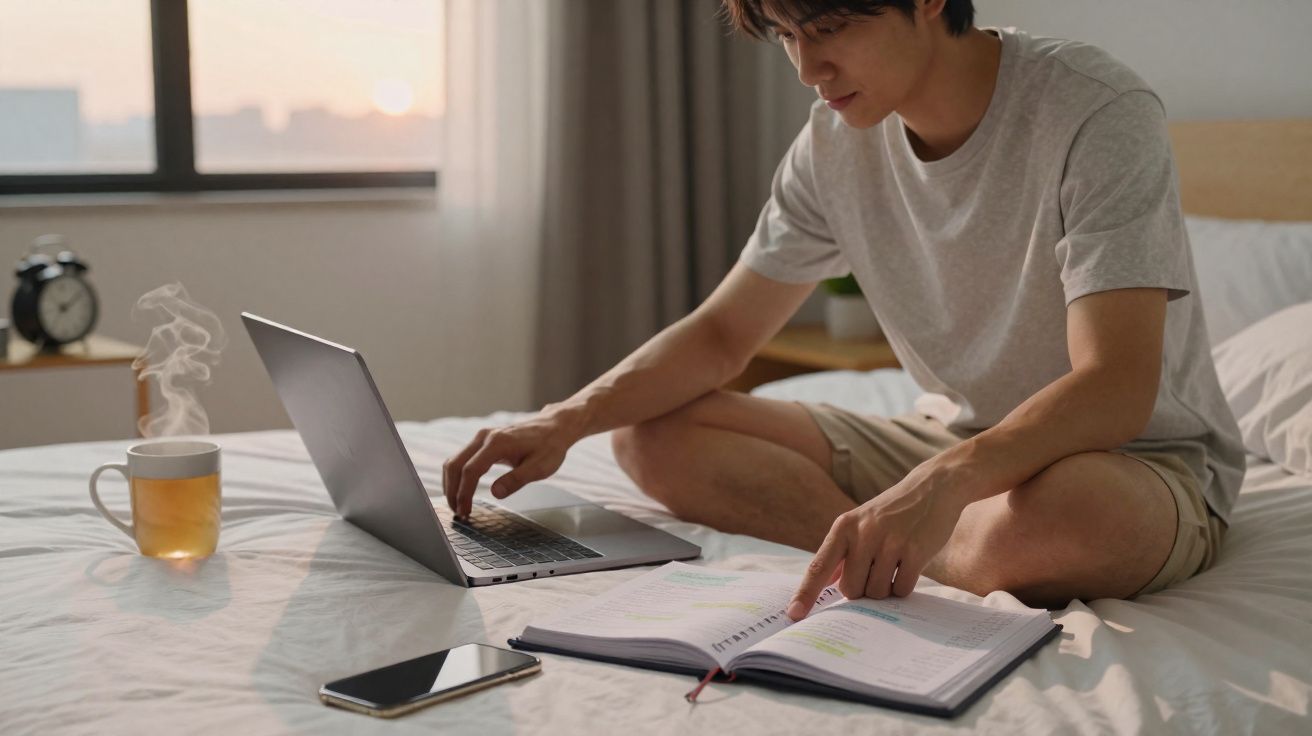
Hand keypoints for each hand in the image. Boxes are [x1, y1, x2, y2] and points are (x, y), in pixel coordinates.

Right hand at [442, 411, 582, 517]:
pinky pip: (461, 458)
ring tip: (457, 505)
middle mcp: (484, 437)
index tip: (465, 511)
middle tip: (457, 513)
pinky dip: (457, 476)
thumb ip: (516, 480)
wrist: (554, 428)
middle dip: (452, 491)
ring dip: (452, 484)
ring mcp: (482, 438)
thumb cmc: (549, 447)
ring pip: (454, 461)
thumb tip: (495, 493)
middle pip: (455, 465)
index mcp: (497, 443)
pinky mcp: (483, 442)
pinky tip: (461, 490)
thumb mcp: (539, 467)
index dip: (464, 493)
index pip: (470, 470)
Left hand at [786, 465, 966, 619]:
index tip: (793, 614)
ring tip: (892, 565)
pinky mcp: (915, 551)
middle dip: (861, 590)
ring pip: (877, 592)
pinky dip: (903, 586)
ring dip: (884, 589)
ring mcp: (890, 542)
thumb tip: (823, 583)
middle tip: (874, 571)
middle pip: (851, 590)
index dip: (805, 593)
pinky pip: (901, 589)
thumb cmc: (891, 512)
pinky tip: (907, 567)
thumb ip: (841, 554)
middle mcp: (864, 534)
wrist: (931, 488)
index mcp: (844, 527)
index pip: (819, 566)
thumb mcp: (859, 523)